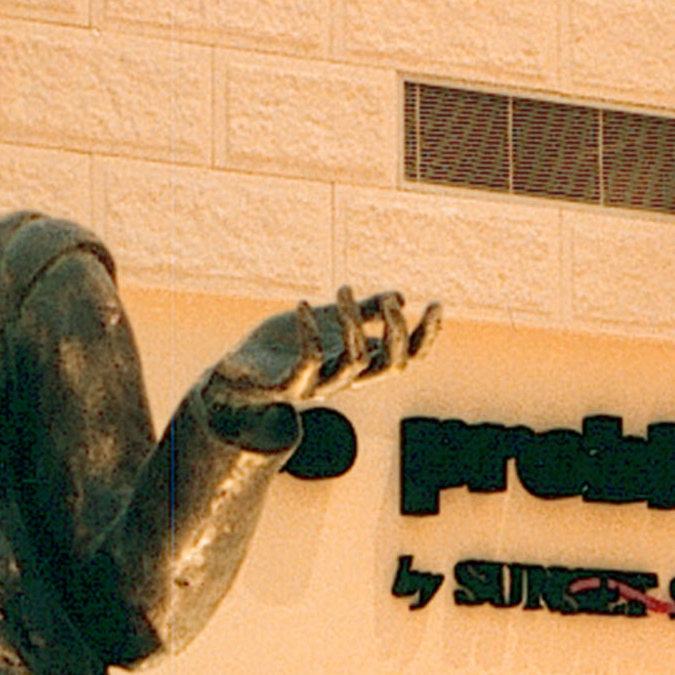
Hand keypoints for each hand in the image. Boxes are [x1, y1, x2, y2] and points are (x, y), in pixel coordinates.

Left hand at [206, 288, 436, 430]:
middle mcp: (346, 379)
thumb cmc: (285, 348)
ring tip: (343, 290)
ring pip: (356, 361)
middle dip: (397, 332)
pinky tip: (303, 305)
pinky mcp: (289, 385)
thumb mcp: (329, 322)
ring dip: (354, 322)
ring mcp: (319, 384)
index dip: (426, 335)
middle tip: (388, 301)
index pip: (407, 357)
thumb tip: (400, 297)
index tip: (436, 303)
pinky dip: (310, 332)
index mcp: (361, 365)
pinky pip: (309, 362)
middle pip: (391, 365)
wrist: (238, 374)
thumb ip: (364, 312)